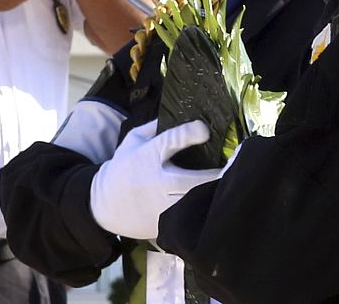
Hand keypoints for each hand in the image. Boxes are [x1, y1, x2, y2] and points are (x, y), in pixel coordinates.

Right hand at [90, 120, 221, 239]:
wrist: (103, 205)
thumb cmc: (124, 167)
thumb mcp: (133, 140)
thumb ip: (156, 127)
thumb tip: (185, 113)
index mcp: (147, 157)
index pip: (169, 142)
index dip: (189, 134)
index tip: (205, 130)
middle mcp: (155, 182)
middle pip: (190, 181)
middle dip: (215, 175)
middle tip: (235, 165)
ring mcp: (159, 207)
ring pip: (193, 203)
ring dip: (213, 195)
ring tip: (232, 184)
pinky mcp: (163, 225)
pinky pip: (188, 220)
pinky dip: (204, 212)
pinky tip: (218, 206)